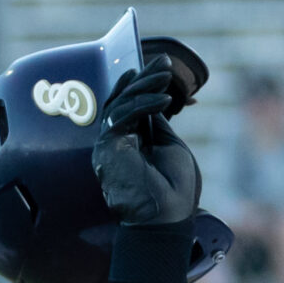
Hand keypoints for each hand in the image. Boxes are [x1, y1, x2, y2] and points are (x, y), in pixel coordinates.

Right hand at [91, 56, 200, 230]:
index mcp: (130, 142)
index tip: (158, 67)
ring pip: (120, 105)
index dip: (143, 85)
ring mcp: (109, 145)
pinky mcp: (108, 147)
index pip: (132, 107)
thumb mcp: (171, 148)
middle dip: (143, 79)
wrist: (167, 220)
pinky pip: (123, 117)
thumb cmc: (174, 191)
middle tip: (163, 62)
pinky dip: (143, 105)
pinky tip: (163, 99)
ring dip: (144, 86)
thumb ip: (158, 126)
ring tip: (165, 73)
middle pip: (123, 101)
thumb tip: (155, 102)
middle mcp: (115, 142)